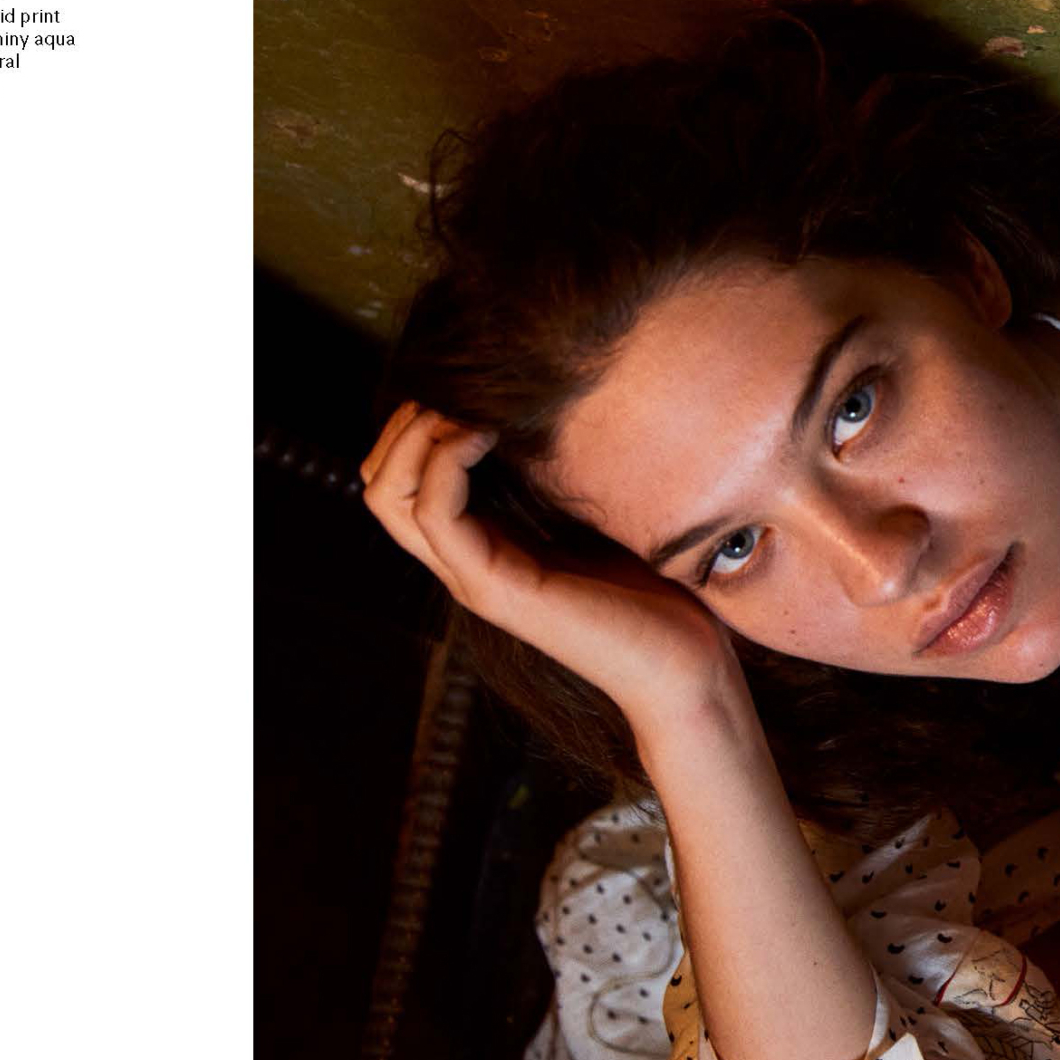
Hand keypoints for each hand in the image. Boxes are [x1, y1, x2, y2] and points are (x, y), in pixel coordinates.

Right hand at [360, 401, 746, 731]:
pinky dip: (448, 460)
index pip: (396, 479)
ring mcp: (473, 577)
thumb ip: (556, 476)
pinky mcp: (496, 588)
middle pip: (378, 483)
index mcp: (481, 545)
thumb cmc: (653, 590)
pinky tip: (488, 435)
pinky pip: (435, 514)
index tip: (471, 395)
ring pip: (388, 496)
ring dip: (420, 436)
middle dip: (405, 423)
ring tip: (473, 415)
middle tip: (461, 399)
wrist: (682, 665)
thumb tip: (541, 411)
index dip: (415, 425)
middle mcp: (463, 562)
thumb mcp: (593, 514)